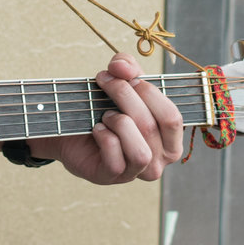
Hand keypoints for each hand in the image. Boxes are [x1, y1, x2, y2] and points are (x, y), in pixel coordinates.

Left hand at [45, 55, 189, 184]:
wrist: (71, 130)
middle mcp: (160, 159)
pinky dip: (104, 137)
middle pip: (152, 127)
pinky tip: (97, 129)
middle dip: (126, 97)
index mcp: (171, 138)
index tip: (124, 74)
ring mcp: (137, 172)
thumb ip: (128, 68)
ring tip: (105, 115)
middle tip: (105, 81)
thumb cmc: (105, 107)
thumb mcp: (122, 82)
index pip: (172, 117)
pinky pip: (115, 158)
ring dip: (119, 123)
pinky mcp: (112, 177)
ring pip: (140, 151)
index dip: (148, 91)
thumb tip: (122, 67)